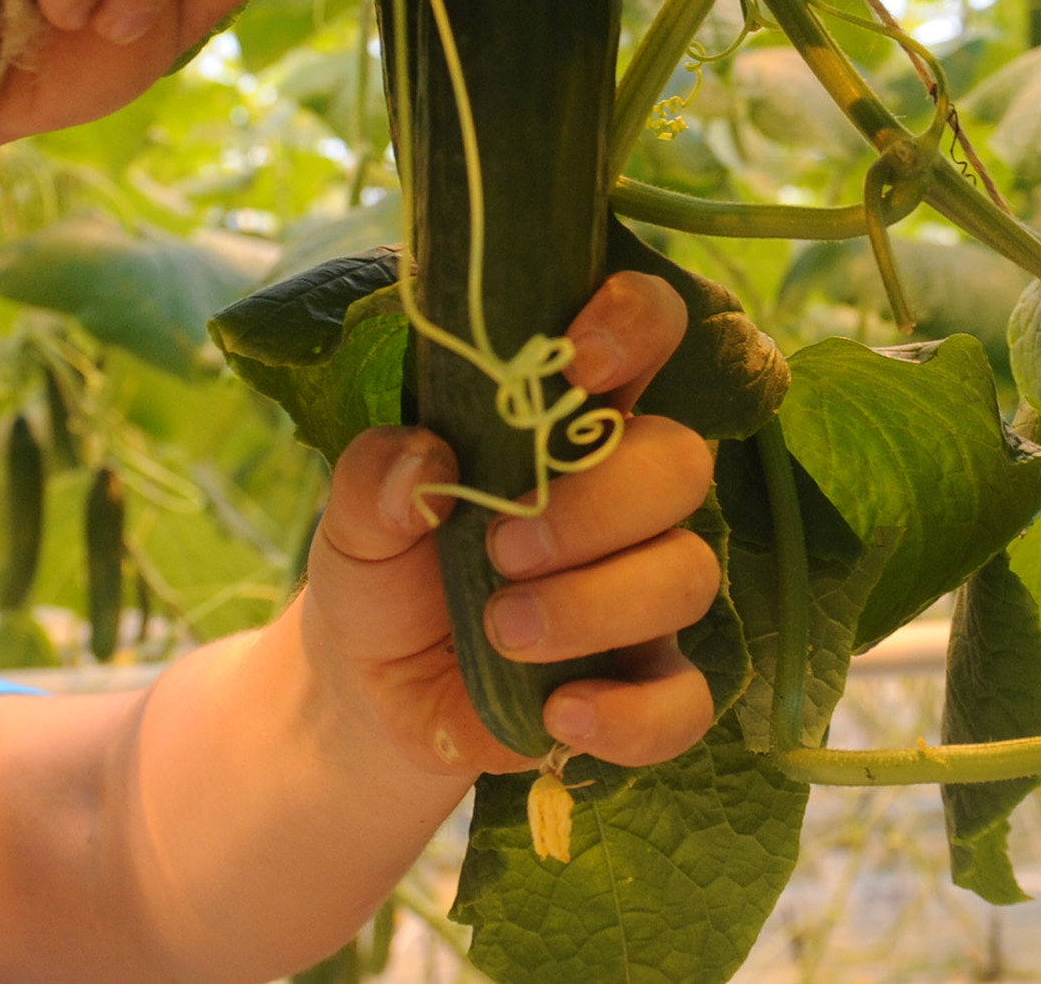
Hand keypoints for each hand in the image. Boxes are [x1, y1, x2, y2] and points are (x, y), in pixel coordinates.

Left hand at [300, 272, 722, 775]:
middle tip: (503, 548)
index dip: (635, 324)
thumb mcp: (353, 520)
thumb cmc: (384, 573)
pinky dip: (630, 715)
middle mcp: (627, 500)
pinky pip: (684, 702)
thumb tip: (425, 462)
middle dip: (599, 505)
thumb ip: (374, 477)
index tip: (581, 362)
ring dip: (594, 605)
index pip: (646, 332)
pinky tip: (558, 714)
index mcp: (568, 424)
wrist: (369, 691)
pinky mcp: (642, 687)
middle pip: (682, 463)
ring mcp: (645, 594)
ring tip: (500, 629)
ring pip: (688, 576)